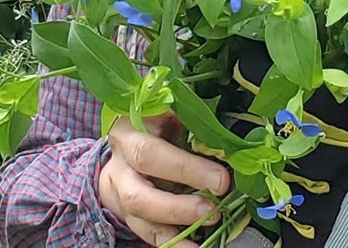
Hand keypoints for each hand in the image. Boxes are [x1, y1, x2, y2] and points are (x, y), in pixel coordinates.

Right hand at [98, 112, 231, 247]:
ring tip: (209, 223)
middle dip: (180, 199)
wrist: (125, 146)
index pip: (152, 149)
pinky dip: (171, 243)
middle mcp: (121, 160)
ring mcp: (120, 189)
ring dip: (176, 220)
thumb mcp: (169, 112)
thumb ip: (191, 119)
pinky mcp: (127, 213)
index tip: (221, 180)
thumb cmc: (155, 124)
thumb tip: (227, 135)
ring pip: (140, 210)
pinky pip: (146, 232)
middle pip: (141, 184)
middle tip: (213, 208)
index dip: (186, 168)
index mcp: (131, 129)